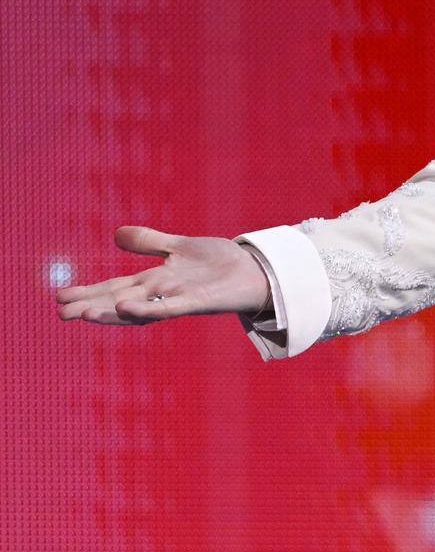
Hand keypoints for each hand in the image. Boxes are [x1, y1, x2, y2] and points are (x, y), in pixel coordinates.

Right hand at [54, 227, 271, 325]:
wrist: (257, 270)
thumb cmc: (220, 263)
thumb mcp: (179, 246)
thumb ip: (149, 242)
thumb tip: (116, 236)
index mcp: (156, 282)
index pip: (115, 288)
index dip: (89, 293)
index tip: (60, 298)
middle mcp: (163, 293)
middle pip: (120, 301)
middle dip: (91, 306)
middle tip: (60, 313)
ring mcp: (180, 298)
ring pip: (139, 308)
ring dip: (111, 312)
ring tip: (83, 314)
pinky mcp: (199, 301)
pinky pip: (169, 308)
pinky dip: (147, 309)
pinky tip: (124, 308)